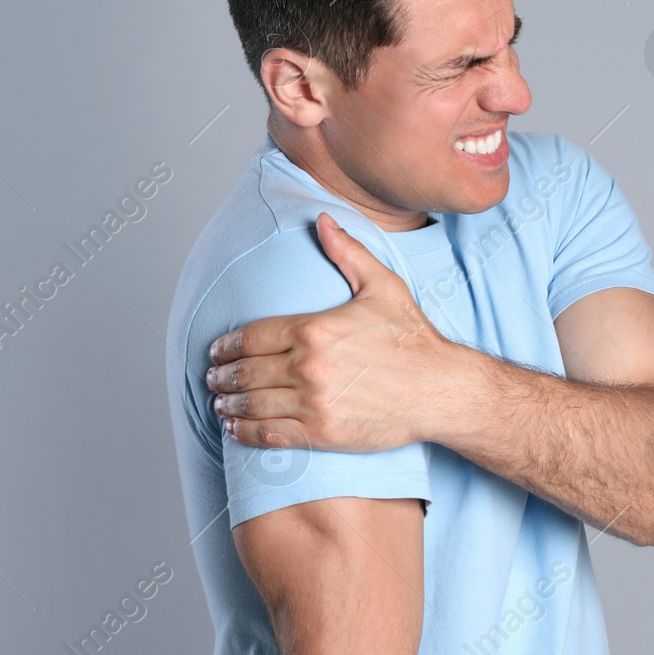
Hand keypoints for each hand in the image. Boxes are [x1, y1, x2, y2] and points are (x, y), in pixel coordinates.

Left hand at [206, 212, 456, 451]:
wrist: (440, 389)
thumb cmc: (413, 339)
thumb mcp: (383, 286)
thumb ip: (347, 252)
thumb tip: (322, 219)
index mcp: (315, 328)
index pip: (251, 336)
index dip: (226, 346)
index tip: (216, 351)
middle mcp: (308, 366)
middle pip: (245, 372)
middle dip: (221, 376)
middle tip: (212, 379)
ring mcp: (314, 403)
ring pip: (252, 405)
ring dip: (227, 406)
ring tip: (219, 404)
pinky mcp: (322, 434)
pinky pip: (270, 435)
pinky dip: (246, 433)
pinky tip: (236, 429)